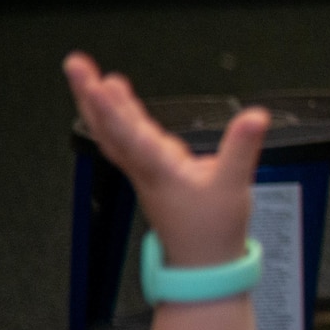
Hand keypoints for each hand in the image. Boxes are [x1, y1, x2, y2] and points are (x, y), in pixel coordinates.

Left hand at [64, 54, 268, 267]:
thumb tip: (254, 116)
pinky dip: (114, 118)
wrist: (203, 263)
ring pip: (110, 133)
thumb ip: (242, 147)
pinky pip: (121, 140)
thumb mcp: (235, 186)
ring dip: (96, 104)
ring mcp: (143, 171)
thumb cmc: (213, 231)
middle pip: (108, 128)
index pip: (131, 135)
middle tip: (75, 65)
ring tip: (88, 77)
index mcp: (161, 170)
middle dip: (89, 95)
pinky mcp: (149, 174)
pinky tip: (114, 103)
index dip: (115, 109)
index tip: (100, 84)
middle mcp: (144, 168)